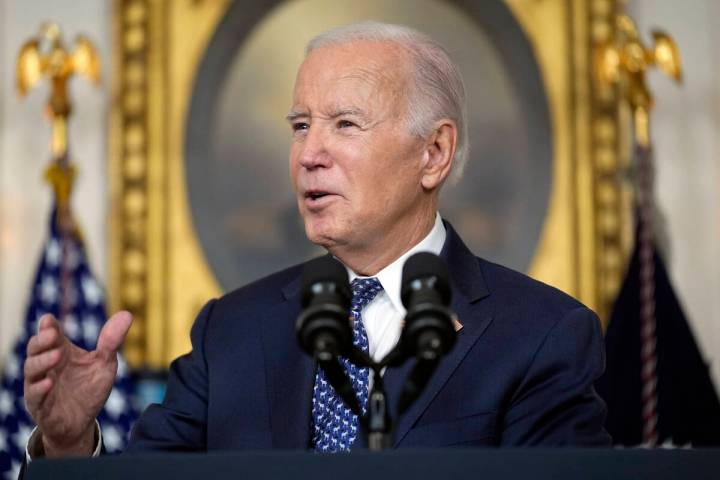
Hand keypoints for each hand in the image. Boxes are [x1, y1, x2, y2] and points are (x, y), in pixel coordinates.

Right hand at [23, 311, 132, 456]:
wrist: (81, 423)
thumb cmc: (90, 389)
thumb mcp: (104, 364)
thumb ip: (111, 341)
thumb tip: (127, 314)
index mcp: (61, 352)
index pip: (49, 335)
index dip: (48, 327)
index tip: (49, 320)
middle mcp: (47, 366)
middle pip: (35, 348)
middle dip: (42, 340)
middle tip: (53, 334)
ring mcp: (40, 385)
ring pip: (31, 370)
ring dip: (42, 361)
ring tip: (57, 355)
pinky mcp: (40, 406)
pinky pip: (34, 396)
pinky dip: (40, 389)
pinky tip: (49, 383)